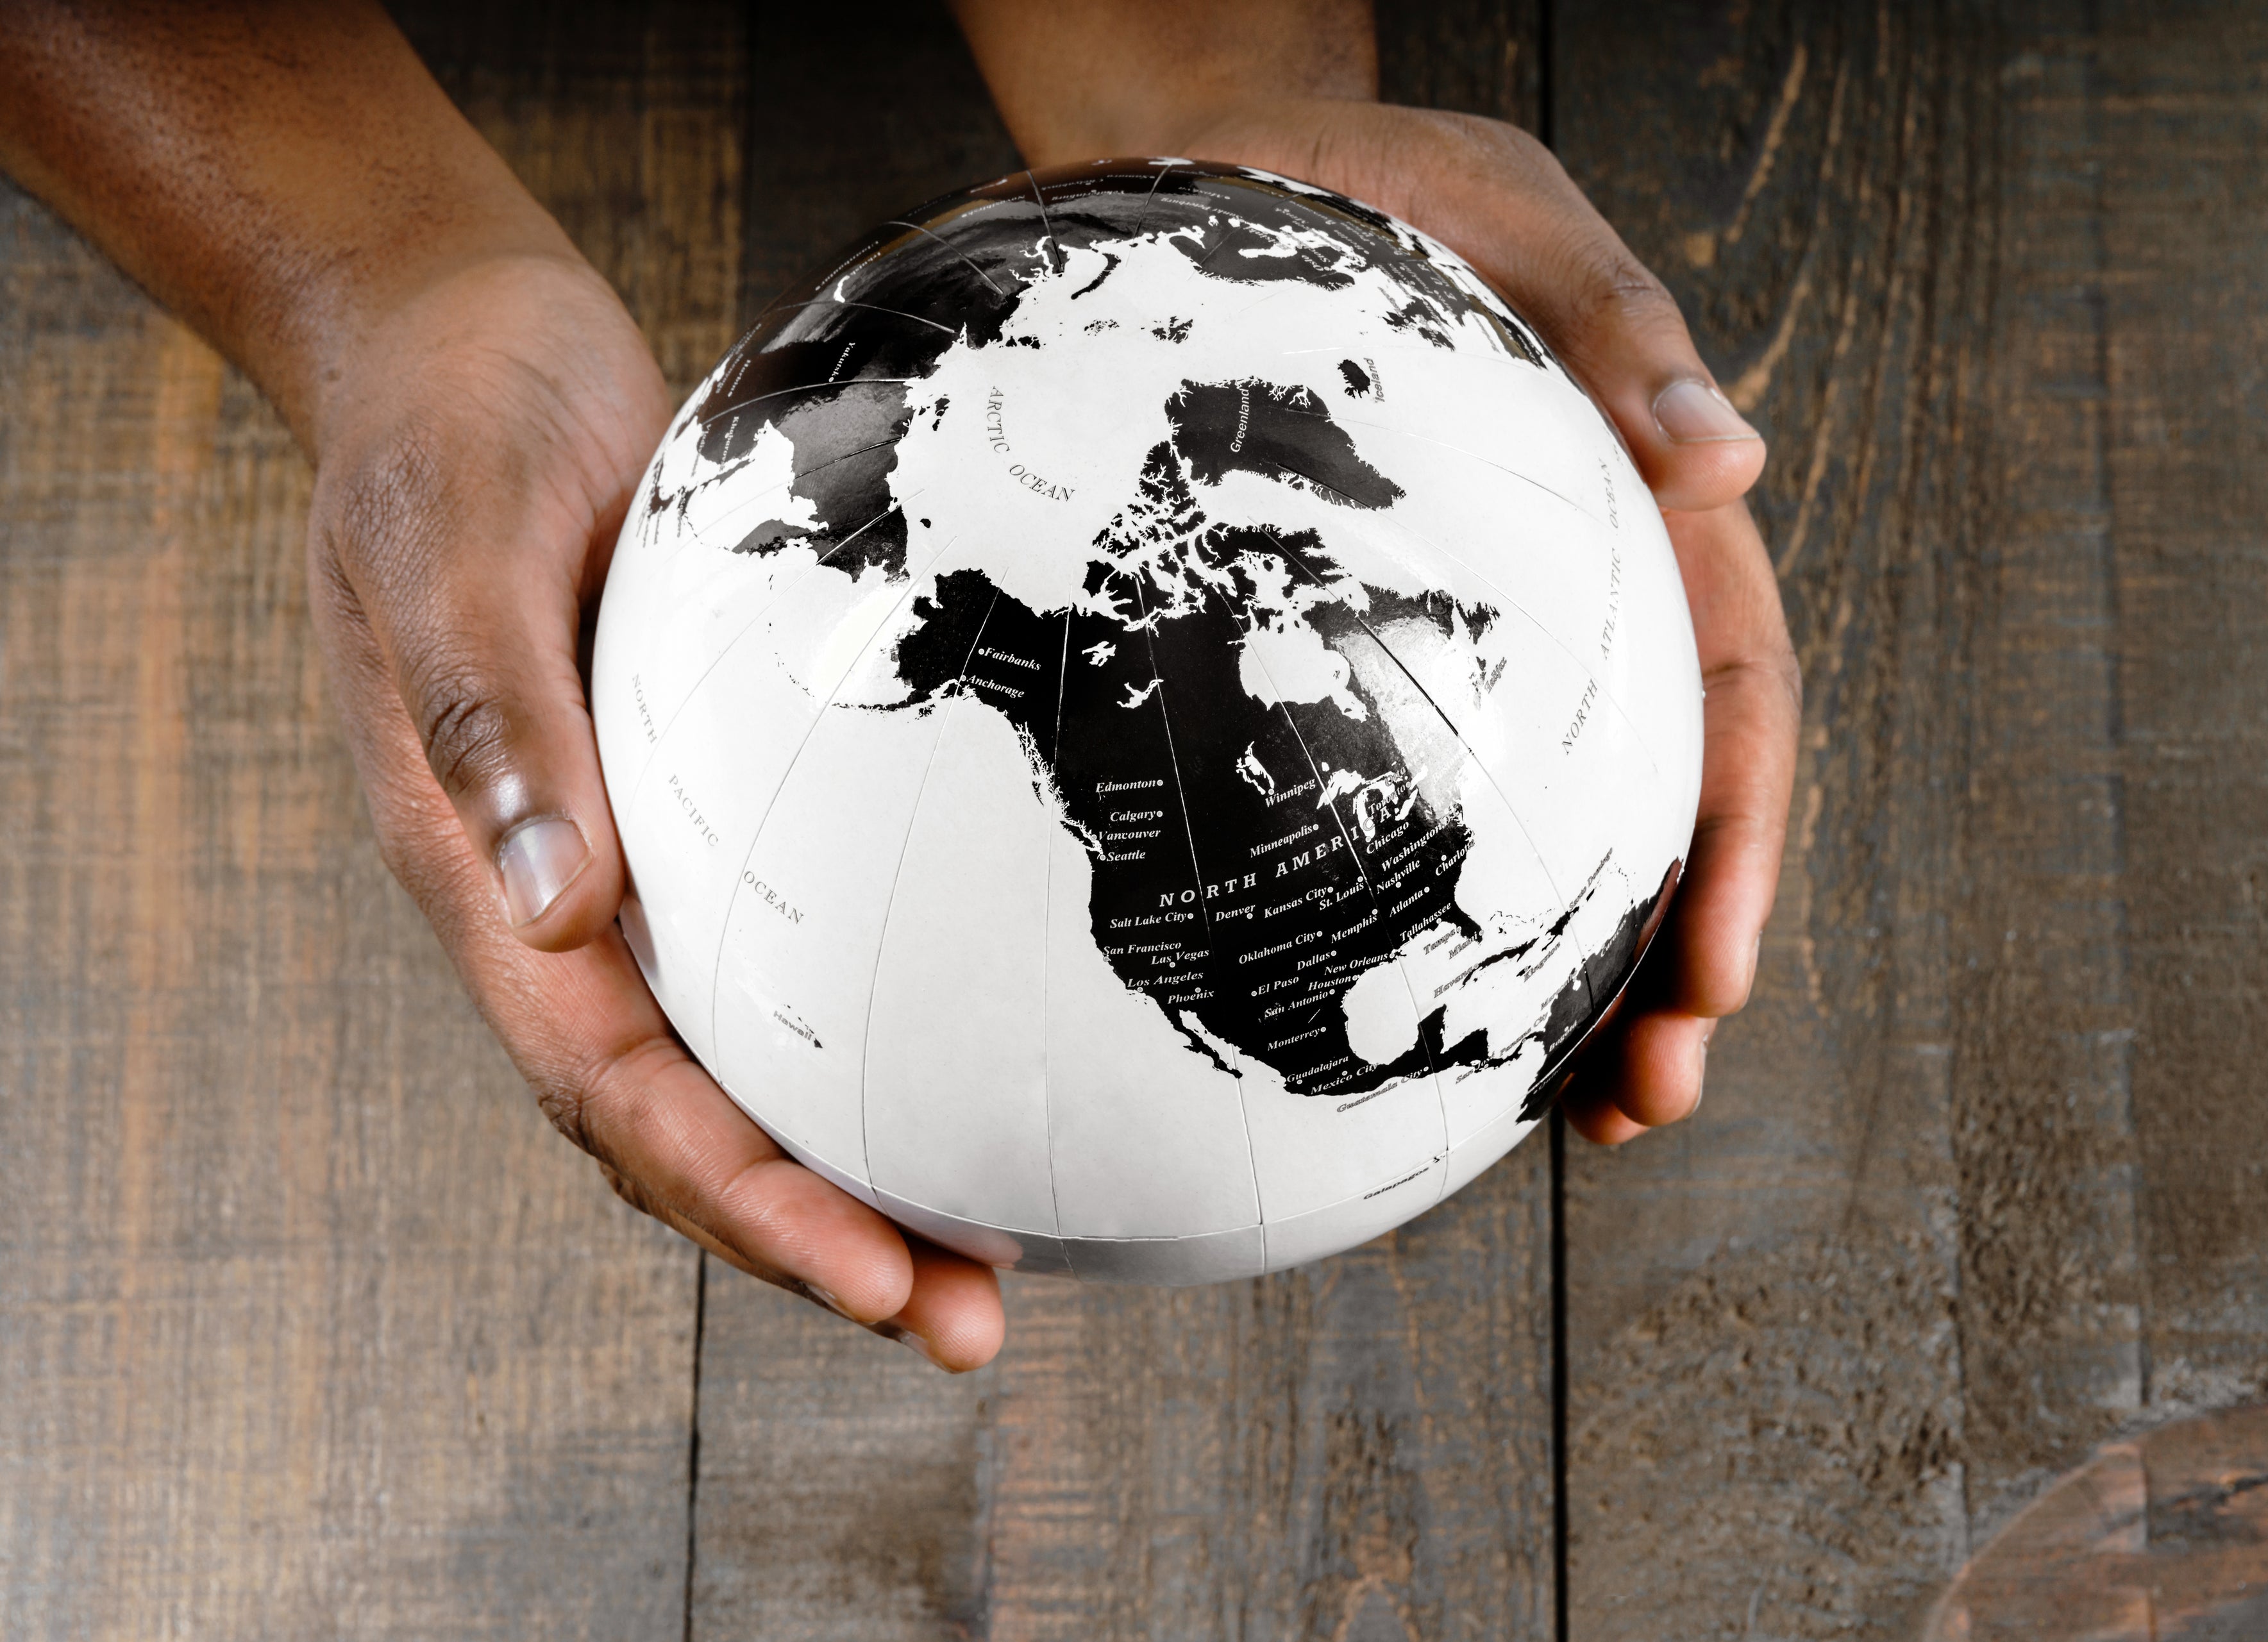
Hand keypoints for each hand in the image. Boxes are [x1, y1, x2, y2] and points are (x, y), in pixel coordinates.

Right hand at [304, 251, 1005, 1364]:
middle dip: (824, 1240)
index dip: (742, 1199)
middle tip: (969, 1328)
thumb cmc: (453, 433)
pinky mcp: (705, 814)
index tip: (873, 1278)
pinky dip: (868, 1040)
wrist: (464, 348)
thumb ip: (495, 722)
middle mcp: (564, 907)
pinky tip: (976, 1067)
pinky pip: (784, 962)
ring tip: (996, 1263)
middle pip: (689, 1124)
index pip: (616, 1092)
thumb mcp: (457, 552)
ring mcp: (636, 869)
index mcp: (487, 882)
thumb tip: (559, 911)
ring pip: (744, 1065)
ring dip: (859, 1171)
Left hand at [1124, 99, 1803, 1141]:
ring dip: (1570, 973)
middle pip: (1659, 804)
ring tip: (1566, 1113)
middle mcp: (1587, 601)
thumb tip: (1728, 459)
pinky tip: (1397, 1004)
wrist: (1248, 169)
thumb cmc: (1380, 185)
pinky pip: (1417, 786)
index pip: (1726, 698)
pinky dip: (1424, 900)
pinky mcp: (1372, 645)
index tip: (1718, 976)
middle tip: (1647, 1102)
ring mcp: (1490, 637)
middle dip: (1669, 960)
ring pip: (1558, 824)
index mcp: (1645, 519)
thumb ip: (1614, 327)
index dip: (1737, 843)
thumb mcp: (1506, 216)